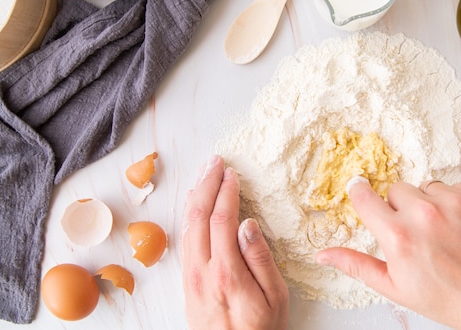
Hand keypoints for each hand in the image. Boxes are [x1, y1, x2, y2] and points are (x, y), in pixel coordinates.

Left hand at [181, 155, 288, 329]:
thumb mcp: (276, 298)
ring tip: (203, 175)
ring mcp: (191, 277)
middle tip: (214, 162)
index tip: (231, 173)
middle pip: (198, 216)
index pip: (222, 219)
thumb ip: (260, 259)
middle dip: (205, 184)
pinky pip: (184, 241)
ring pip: (186, 227)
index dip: (226, 191)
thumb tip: (248, 223)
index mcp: (227, 272)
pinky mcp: (188, 283)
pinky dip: (188, 217)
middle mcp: (202, 272)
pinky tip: (193, 207)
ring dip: (194, 197)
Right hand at [316, 178, 460, 329]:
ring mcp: (454, 203)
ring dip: (430, 203)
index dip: (361, 194)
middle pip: (396, 189)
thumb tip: (322, 254)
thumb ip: (356, 264)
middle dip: (401, 207)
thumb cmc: (448, 298)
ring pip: (426, 186)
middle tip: (417, 233)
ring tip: (444, 232)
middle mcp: (424, 215)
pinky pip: (455, 187)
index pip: (365, 197)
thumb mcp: (395, 287)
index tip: (360, 190)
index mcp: (398, 237)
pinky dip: (456, 203)